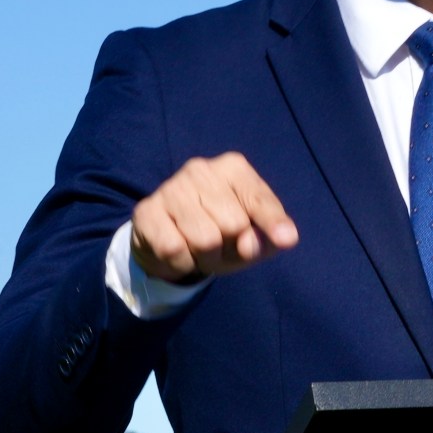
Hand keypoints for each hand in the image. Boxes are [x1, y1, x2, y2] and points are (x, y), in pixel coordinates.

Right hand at [131, 153, 298, 283]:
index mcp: (233, 169)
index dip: (272, 224)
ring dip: (205, 258)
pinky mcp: (146, 210)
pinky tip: (179, 251)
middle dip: (229, 248)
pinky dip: (182, 263)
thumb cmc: (221, 235)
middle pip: (233, 225)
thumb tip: (278, 240)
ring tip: (199, 250)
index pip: (259, 199)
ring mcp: (171, 187)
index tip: (286, 240)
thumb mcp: (253, 238)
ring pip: (205, 239)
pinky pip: (175, 249)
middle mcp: (201, 169)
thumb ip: (269, 238)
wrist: (170, 242)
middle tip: (219, 247)